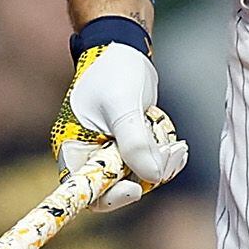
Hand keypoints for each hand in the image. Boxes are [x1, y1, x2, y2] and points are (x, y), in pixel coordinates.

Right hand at [51, 40, 189, 211]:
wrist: (123, 51)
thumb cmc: (113, 72)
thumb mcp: (123, 105)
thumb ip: (135, 141)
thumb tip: (153, 176)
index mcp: (74, 150)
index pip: (86, 192)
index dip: (110, 197)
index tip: (135, 187)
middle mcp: (90, 156)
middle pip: (119, 188)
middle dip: (146, 172)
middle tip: (168, 153)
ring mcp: (112, 153)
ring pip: (140, 177)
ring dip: (159, 161)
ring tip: (170, 139)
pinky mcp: (131, 148)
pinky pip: (151, 165)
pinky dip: (164, 156)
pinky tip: (173, 142)